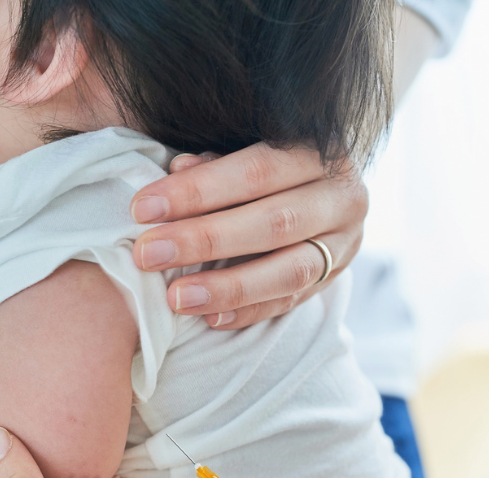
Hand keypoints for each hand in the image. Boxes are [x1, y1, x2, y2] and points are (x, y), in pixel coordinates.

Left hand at [130, 143, 365, 329]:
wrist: (322, 189)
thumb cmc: (266, 163)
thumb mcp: (246, 147)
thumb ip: (216, 161)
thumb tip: (178, 167)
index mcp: (319, 149)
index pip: (255, 171)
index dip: (198, 191)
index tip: (143, 209)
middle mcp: (342, 196)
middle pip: (273, 223)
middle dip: (204, 240)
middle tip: (148, 255)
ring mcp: (345, 242)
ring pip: (290, 271)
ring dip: (228, 287)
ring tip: (178, 298)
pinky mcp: (335, 277)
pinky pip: (292, 302)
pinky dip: (249, 311)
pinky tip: (211, 319)